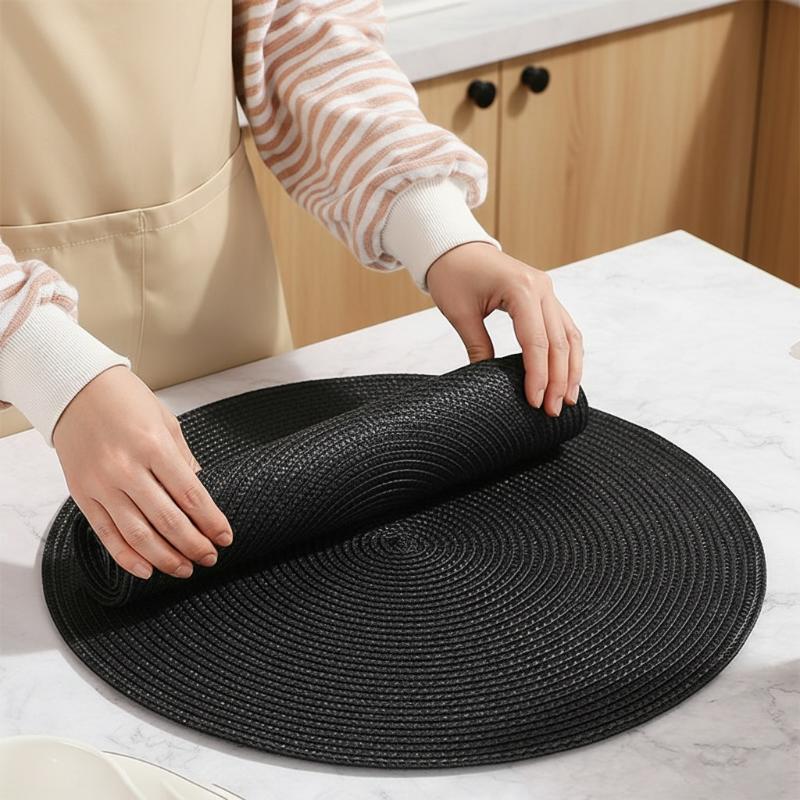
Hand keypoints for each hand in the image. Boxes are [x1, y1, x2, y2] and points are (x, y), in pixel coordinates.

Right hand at [52, 365, 232, 579]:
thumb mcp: (166, 422)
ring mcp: (101, 484)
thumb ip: (184, 460)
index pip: (191, 496)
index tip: (225, 538)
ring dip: (166, 558)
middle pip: (168, 521)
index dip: (211, 522)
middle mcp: (127, 469)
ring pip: (138, 535)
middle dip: (194, 545)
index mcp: (154, 446)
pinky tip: (147, 570)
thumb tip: (199, 495)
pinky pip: (106, 534)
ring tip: (186, 569)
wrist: (74, 388)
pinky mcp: (81, 494)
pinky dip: (127, 557)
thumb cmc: (126, 401)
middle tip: (211, 558)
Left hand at [426, 242, 582, 415]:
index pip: (536, 342)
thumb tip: (488, 383)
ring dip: (571, 369)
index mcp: (521, 288)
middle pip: (559, 342)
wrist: (455, 247)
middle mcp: (541, 288)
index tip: (535, 401)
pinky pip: (564, 327)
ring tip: (567, 399)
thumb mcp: (460, 313)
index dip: (538, 375)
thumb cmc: (453, 274)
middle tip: (552, 410)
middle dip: (558, 379)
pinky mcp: (545, 296)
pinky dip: (568, 352)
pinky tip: (567, 375)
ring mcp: (546, 290)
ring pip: (569, 335)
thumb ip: (478, 347)